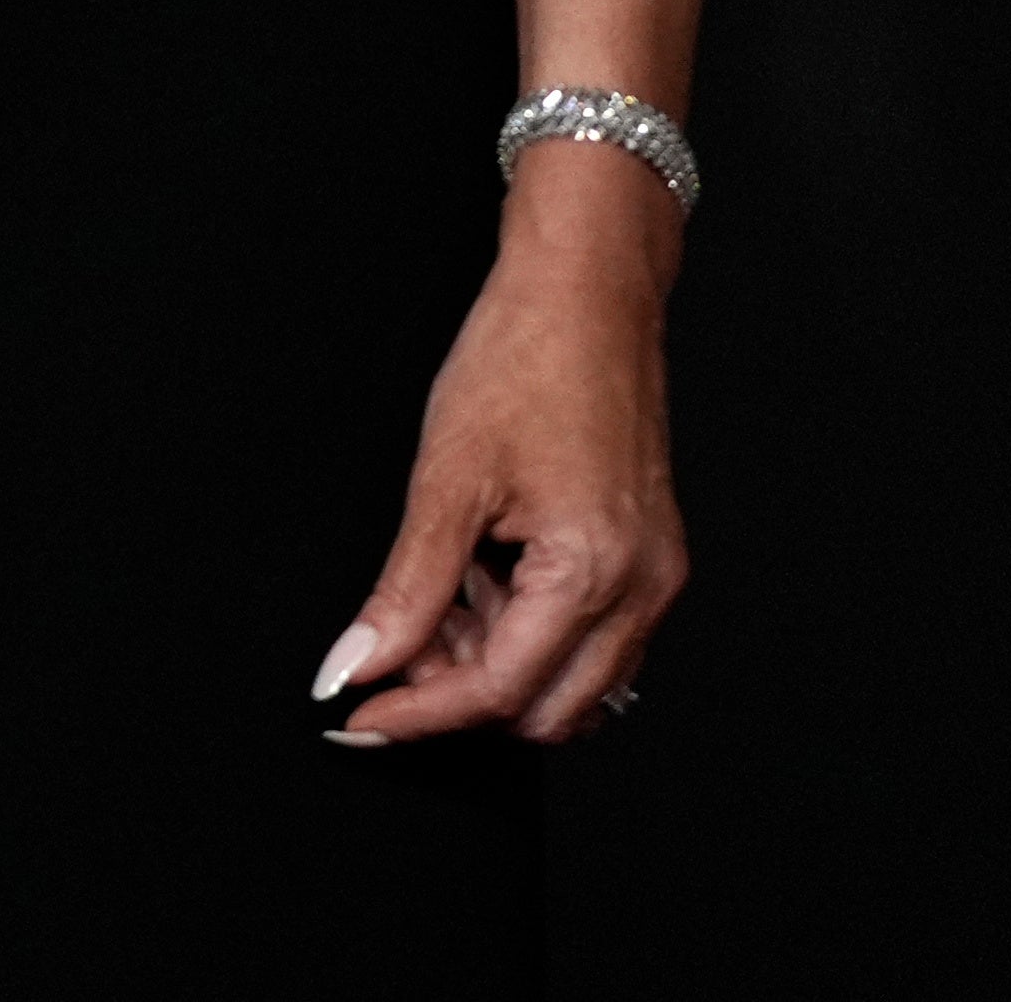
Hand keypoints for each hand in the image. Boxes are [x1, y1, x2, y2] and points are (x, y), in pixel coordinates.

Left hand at [313, 142, 687, 745]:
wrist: (586, 291)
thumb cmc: (524, 357)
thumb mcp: (445, 479)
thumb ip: (405, 590)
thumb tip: (357, 666)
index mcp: (595, 570)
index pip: (499, 692)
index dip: (418, 715)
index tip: (357, 718)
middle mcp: (642, 588)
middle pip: (544, 711)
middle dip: (460, 694)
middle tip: (393, 643)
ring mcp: (654, 575)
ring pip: (571, 682)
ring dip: (493, 662)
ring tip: (441, 586)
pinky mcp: (648, 558)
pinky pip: (591, 638)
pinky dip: (526, 630)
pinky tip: (481, 576)